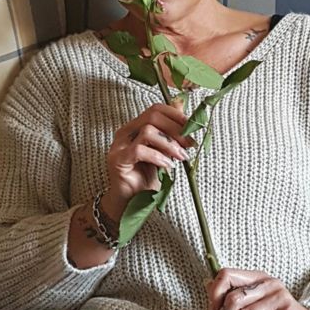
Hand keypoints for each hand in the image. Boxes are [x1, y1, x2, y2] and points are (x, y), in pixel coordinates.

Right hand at [101, 103, 195, 218]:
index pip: (155, 109)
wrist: (132, 202)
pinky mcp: (117, 159)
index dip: (175, 114)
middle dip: (175, 129)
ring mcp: (119, 145)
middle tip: (189, 143)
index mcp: (136, 126)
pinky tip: (168, 165)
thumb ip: (170, 132)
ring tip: (181, 156)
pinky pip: (139, 150)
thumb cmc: (148, 175)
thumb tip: (183, 107)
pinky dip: (158, 156)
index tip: (191, 126)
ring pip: (147, 131)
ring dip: (169, 144)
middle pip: (152, 116)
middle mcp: (125, 132)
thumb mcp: (164, 151)